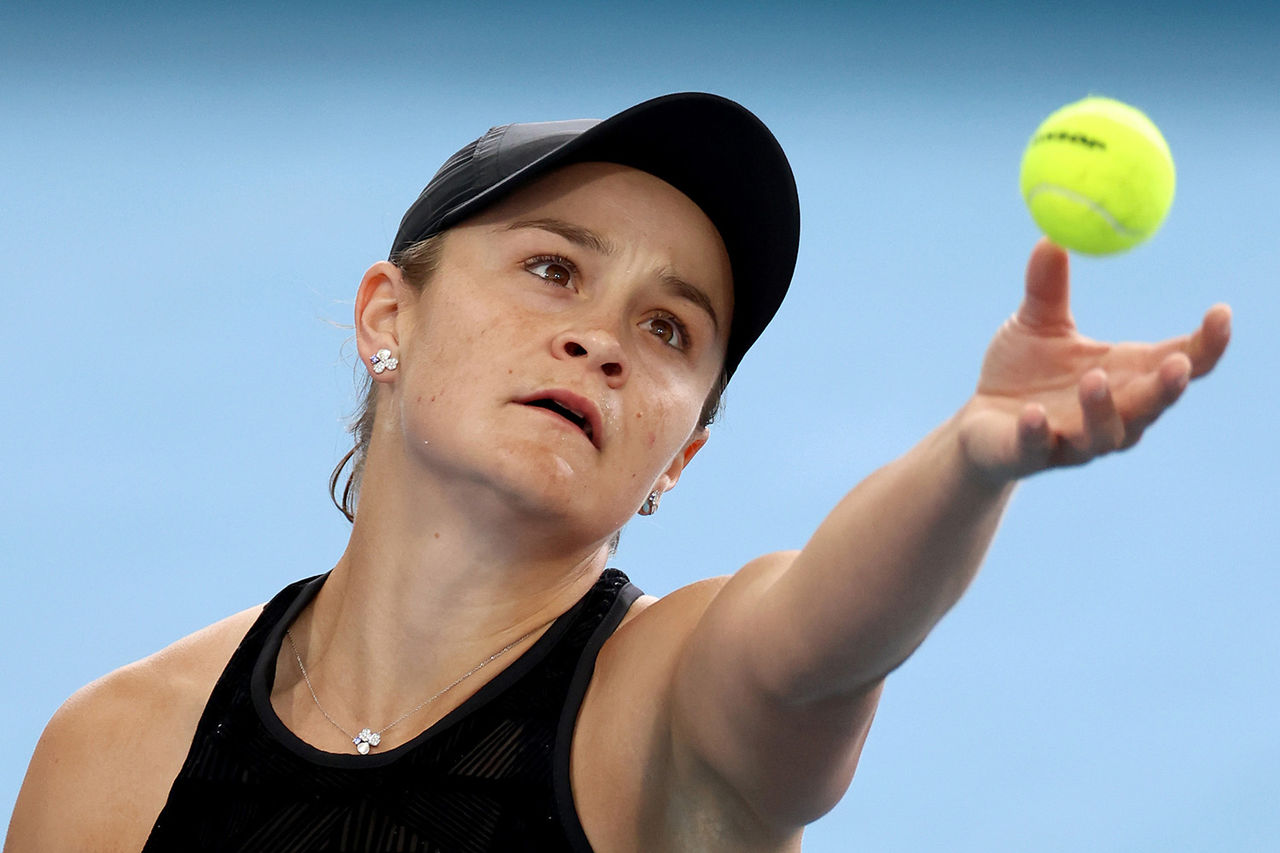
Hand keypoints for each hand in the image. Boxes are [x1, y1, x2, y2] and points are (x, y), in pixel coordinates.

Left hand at [957, 239, 1231, 482]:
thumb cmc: (1022, 374)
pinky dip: (1038, 433)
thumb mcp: (1035, 324)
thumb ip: (1047, 287)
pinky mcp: (1029, 456)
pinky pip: (1038, 449)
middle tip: (1179, 365)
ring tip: (1094, 379)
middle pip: (1152, 406)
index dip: (1206, 344)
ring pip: (1104, 434)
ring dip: (1103, 409)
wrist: (979, 424)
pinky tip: (1033, 415)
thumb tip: (1051, 235)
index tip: (1220, 312)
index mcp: (1124, 377)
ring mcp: (1072, 441)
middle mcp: (1111, 415)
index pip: (1179, 363)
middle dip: (1167, 388)